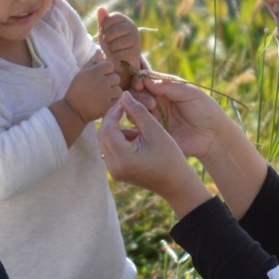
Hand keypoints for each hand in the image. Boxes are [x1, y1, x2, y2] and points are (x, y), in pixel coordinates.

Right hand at [64, 51, 120, 122]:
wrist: (73, 109)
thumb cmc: (77, 89)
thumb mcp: (82, 73)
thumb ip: (92, 62)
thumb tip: (100, 50)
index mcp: (95, 72)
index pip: (110, 66)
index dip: (106, 71)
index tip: (100, 77)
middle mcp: (102, 81)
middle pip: (116, 78)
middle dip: (111, 82)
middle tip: (102, 88)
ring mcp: (105, 94)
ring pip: (118, 89)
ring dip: (113, 92)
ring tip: (104, 95)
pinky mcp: (108, 106)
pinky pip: (117, 100)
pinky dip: (113, 102)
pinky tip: (104, 102)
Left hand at [97, 7, 140, 88]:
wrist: (122, 59)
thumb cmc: (112, 42)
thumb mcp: (105, 31)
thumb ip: (102, 20)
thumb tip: (100, 8)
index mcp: (124, 20)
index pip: (108, 20)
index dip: (103, 29)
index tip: (105, 34)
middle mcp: (133, 27)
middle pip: (111, 32)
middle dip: (106, 41)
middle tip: (109, 44)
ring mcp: (136, 40)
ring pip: (114, 44)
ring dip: (110, 50)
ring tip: (114, 50)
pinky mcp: (136, 52)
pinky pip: (118, 54)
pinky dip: (115, 57)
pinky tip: (118, 57)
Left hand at [98, 92, 211, 216]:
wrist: (176, 183)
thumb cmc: (170, 157)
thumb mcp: (155, 130)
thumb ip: (137, 111)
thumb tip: (124, 95)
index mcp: (123, 158)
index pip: (107, 129)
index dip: (113, 112)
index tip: (124, 101)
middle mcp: (114, 167)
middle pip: (102, 135)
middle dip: (112, 119)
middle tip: (126, 108)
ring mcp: (114, 171)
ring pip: (105, 142)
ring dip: (116, 129)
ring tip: (137, 127)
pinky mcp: (117, 172)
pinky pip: (111, 150)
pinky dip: (119, 140)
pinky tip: (136, 137)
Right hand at [136, 75, 231, 161]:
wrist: (212, 136)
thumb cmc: (205, 110)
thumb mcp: (189, 92)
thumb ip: (168, 85)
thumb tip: (145, 79)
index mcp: (166, 88)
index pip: (146, 79)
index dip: (140, 79)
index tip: (140, 82)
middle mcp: (157, 100)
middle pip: (137, 92)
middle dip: (138, 93)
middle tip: (151, 100)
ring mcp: (154, 116)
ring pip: (134, 106)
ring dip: (138, 104)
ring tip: (152, 107)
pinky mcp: (152, 131)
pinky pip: (138, 123)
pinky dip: (136, 118)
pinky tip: (143, 118)